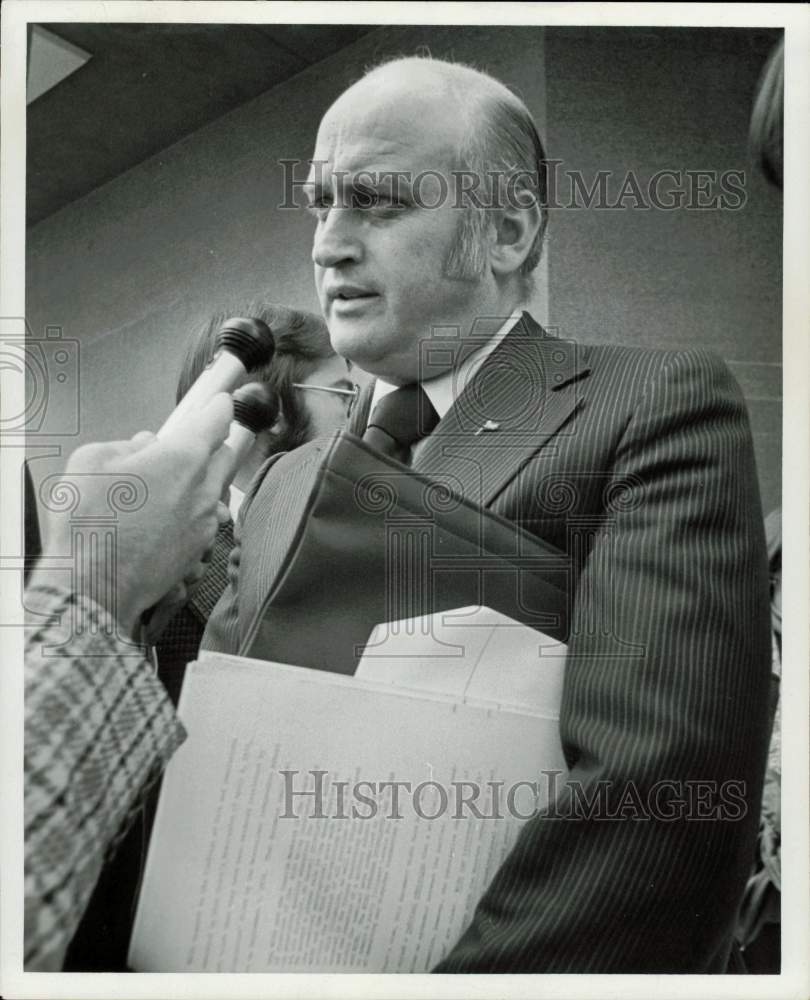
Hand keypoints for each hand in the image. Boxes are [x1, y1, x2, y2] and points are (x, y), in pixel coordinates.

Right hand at [34, 394, 235, 636]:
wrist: (93, 585)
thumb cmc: (89, 525)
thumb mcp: (92, 461)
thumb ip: (127, 445)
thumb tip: (145, 445)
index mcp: (182, 458)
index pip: (216, 420)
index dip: (219, 407)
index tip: (220, 401)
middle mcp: (203, 489)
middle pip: (227, 455)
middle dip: (214, 443)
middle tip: (196, 440)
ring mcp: (205, 522)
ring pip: (217, 490)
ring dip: (202, 481)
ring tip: (171, 484)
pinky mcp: (199, 550)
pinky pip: (207, 521)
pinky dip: (194, 512)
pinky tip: (167, 517)